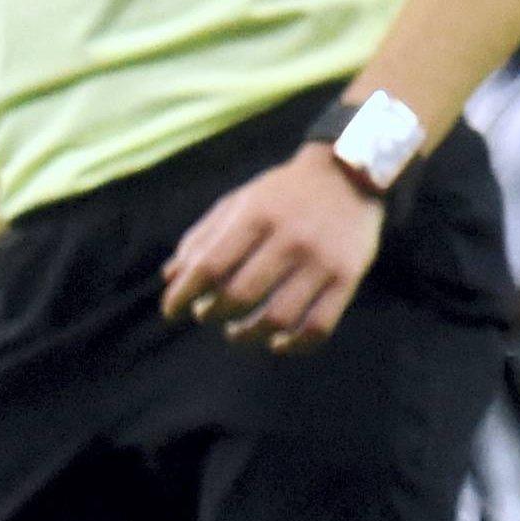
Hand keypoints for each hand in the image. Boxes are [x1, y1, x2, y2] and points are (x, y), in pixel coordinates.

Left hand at [159, 149, 383, 350]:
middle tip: (205, 315)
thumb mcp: (238, 202)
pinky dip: (294, 345)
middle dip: (212, 314)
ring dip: (247, 335)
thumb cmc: (281, 194)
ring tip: (236, 332)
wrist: (350, 175)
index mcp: (256, 216)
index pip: (210, 267)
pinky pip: (319, 326)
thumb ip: (202, 238)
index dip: (183, 295)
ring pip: (277, 318)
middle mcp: (290, 239)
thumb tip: (170, 278)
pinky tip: (277, 343)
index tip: (171, 311)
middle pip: (239, 296)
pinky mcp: (348, 278)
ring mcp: (322, 261)